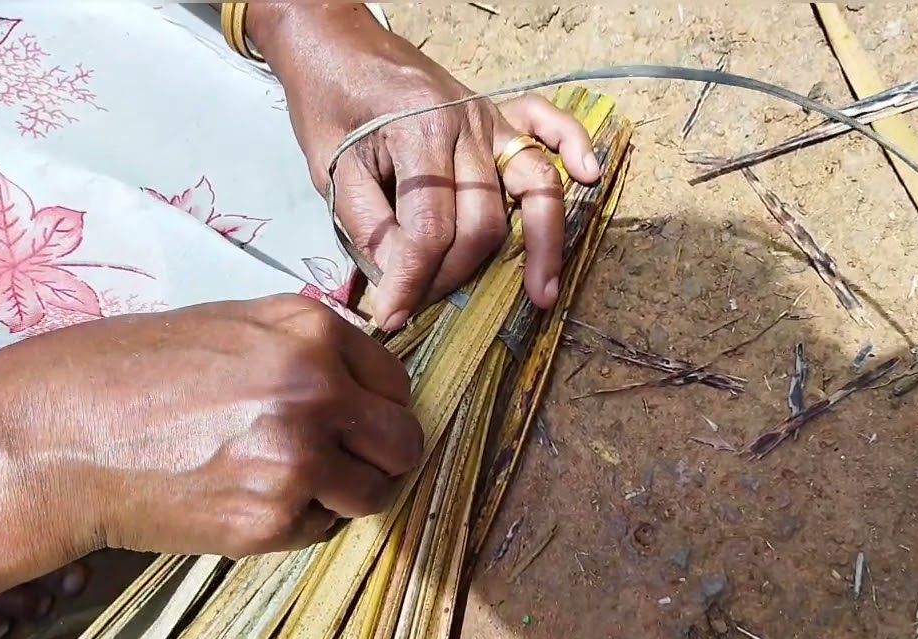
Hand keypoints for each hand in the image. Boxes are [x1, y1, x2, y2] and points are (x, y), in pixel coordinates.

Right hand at [0, 295, 422, 614]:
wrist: (63, 435)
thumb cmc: (136, 372)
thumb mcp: (235, 324)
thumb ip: (310, 345)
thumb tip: (367, 379)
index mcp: (312, 334)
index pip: (397, 382)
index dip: (381, 404)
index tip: (364, 418)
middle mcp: (316, 392)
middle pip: (403, 441)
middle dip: (383, 453)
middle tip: (351, 459)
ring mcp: (297, 459)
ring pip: (373, 493)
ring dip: (345, 492)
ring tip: (291, 478)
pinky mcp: (271, 518)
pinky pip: (321, 528)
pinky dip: (299, 520)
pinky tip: (248, 495)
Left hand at [249, 5, 602, 330]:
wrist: (336, 43)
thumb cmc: (328, 102)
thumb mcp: (330, 169)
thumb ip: (369, 225)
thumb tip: (403, 282)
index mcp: (418, 132)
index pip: (430, 228)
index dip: (414, 281)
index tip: (394, 316)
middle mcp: (466, 124)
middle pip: (482, 222)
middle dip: (456, 276)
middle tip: (424, 303)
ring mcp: (489, 118)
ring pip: (531, 190)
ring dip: (543, 246)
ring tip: (543, 295)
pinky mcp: (499, 114)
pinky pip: (550, 126)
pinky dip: (574, 148)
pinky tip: (589, 178)